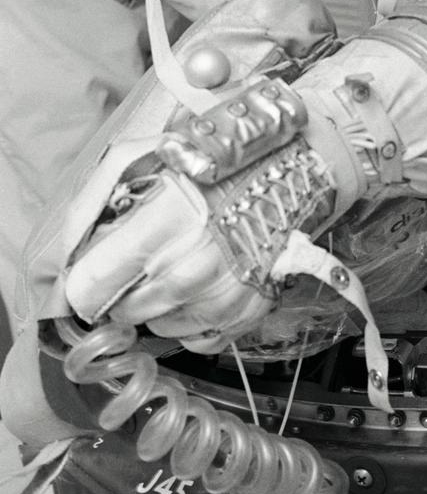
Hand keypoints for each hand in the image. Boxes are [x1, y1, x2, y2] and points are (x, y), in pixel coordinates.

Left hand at [64, 78, 342, 352]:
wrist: (297, 165)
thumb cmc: (218, 155)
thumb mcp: (143, 155)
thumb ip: (92, 204)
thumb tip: (62, 260)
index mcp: (162, 223)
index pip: (89, 289)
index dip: (82, 282)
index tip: (90, 272)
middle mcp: (191, 268)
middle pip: (123, 313)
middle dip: (122, 290)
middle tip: (142, 258)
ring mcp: (222, 296)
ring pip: (157, 327)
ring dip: (157, 304)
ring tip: (177, 261)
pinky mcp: (247, 313)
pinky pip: (196, 338)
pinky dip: (192, 316)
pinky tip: (202, 281)